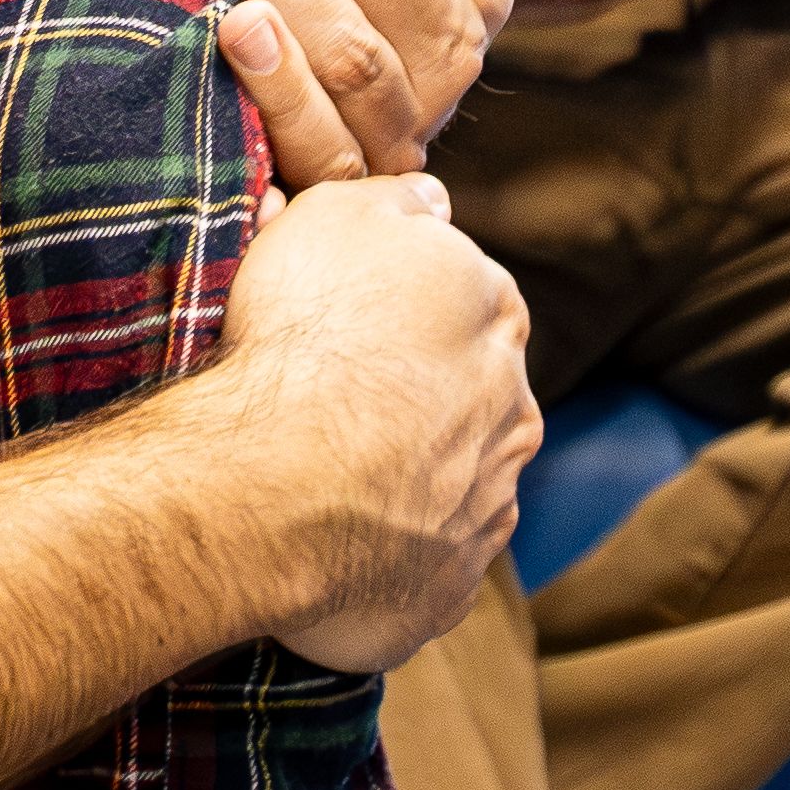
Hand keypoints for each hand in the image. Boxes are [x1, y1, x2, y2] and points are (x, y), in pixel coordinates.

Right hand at [207, 174, 535, 675]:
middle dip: (420, 400)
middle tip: (334, 408)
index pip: (471, 301)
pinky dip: (390, 556)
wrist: (277, 481)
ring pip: (457, 483)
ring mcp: (488, 506)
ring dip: (410, 480)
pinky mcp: (452, 590)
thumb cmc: (304, 338)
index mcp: (493, 314)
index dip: (410, 312)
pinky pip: (425, 565)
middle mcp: (512, 410)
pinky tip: (334, 544)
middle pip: (473, 395)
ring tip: (325, 482)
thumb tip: (435, 200)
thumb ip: (400, 201)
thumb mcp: (339, 215)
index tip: (355, 328)